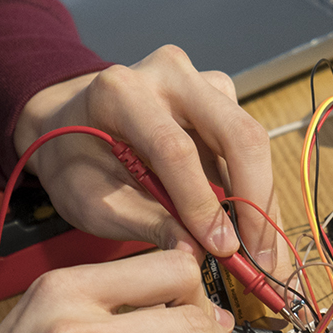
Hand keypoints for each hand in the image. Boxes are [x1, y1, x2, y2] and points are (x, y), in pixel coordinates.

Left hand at [14, 47, 280, 271]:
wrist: (67, 121)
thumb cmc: (73, 161)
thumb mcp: (90, 200)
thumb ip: (143, 222)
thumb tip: (197, 254)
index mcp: (122, 92)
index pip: (175, 149)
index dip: (202, 204)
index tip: (222, 251)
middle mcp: (168, 73)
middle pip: (237, 134)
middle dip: (256, 202)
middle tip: (264, 259)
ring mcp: (199, 79)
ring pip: (250, 140)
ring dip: (262, 202)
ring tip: (265, 254)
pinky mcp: (218, 94)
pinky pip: (246, 146)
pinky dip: (252, 190)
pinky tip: (251, 229)